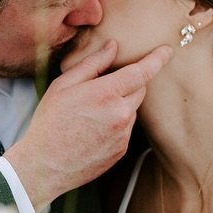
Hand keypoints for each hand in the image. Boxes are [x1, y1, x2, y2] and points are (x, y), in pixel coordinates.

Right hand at [5, 40, 172, 209]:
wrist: (45, 166)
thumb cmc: (49, 123)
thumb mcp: (63, 85)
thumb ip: (92, 64)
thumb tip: (113, 46)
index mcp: (106, 94)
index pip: (142, 72)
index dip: (157, 59)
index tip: (167, 50)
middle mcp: (120, 114)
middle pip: (139, 90)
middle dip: (127, 84)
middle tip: (101, 89)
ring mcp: (123, 135)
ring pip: (131, 110)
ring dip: (120, 105)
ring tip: (90, 115)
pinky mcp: (121, 150)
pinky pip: (125, 129)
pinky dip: (115, 125)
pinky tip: (93, 130)